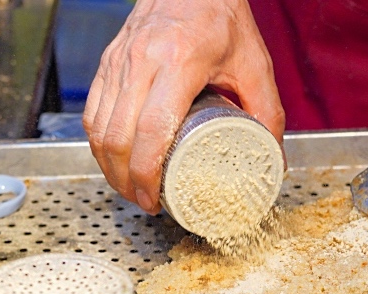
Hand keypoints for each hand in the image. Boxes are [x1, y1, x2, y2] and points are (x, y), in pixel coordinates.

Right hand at [83, 0, 283, 214]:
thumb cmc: (222, 18)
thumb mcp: (254, 65)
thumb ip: (268, 113)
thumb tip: (274, 161)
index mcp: (179, 62)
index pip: (151, 131)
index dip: (146, 174)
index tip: (155, 198)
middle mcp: (142, 61)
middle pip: (118, 137)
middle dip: (125, 180)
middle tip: (144, 202)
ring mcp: (119, 61)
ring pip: (98, 128)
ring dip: (108, 167)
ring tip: (129, 188)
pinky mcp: (107, 62)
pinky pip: (93, 112)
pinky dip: (98, 143)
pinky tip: (113, 160)